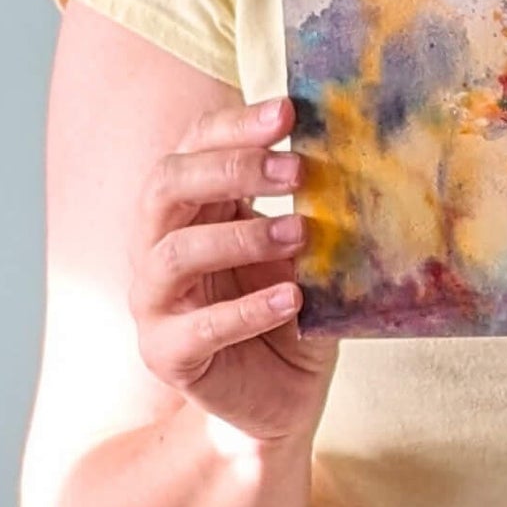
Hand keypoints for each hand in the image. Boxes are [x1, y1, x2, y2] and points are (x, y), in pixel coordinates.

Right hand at [130, 95, 339, 443]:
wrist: (282, 395)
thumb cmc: (290, 303)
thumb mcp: (302, 244)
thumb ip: (309, 201)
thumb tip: (353, 145)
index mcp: (190, 205)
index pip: (194, 144)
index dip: (236, 124)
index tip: (289, 111)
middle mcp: (157, 244)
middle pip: (167, 184)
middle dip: (230, 168)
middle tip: (295, 168)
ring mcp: (154, 302)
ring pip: (173, 253)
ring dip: (240, 237)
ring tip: (299, 232)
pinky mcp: (166, 354)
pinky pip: (198, 328)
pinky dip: (247, 311)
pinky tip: (293, 298)